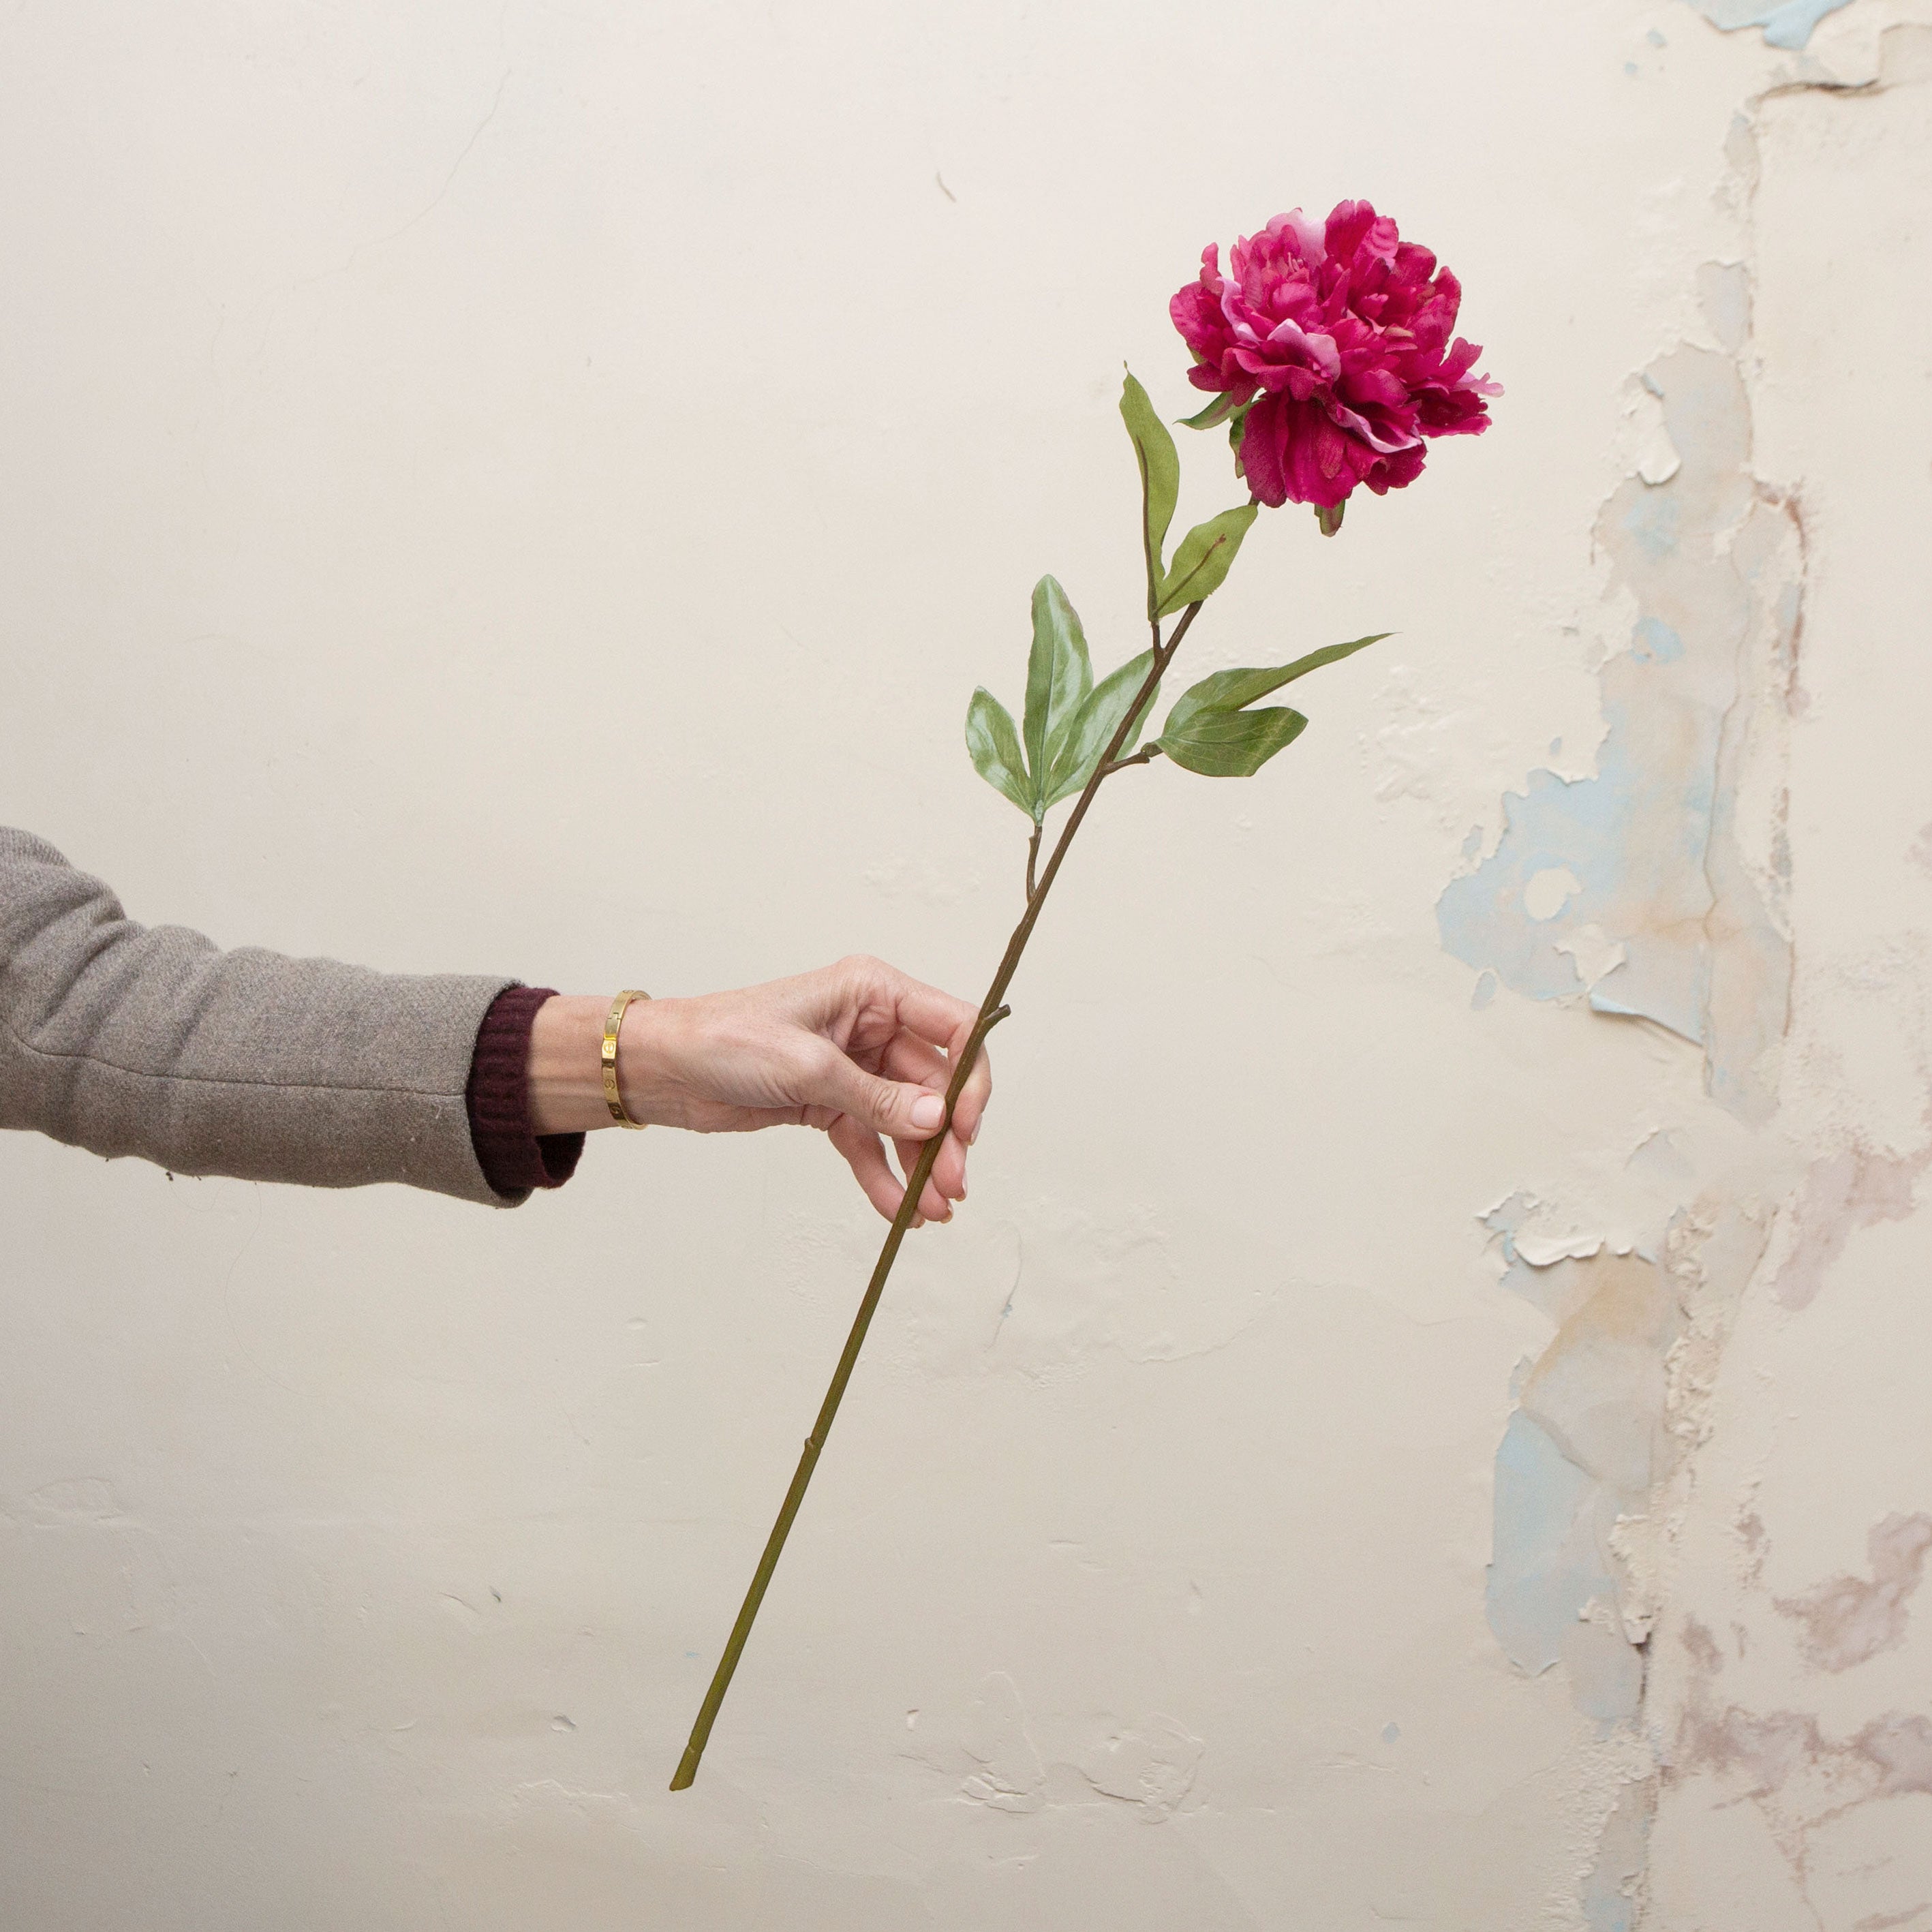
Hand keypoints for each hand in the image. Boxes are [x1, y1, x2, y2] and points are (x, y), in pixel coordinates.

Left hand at [527, 957, 991, 1224]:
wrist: (664, 1069)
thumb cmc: (725, 1040)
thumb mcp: (807, 1067)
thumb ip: (877, 1097)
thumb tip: (936, 1120)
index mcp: (873, 992)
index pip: (953, 1027)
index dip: (970, 1078)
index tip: (966, 1127)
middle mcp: (870, 1026)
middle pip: (933, 1084)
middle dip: (945, 1137)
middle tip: (953, 1185)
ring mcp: (852, 1067)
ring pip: (905, 1119)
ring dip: (919, 1164)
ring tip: (932, 1210)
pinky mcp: (828, 1102)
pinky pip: (869, 1140)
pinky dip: (884, 1173)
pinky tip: (897, 1207)